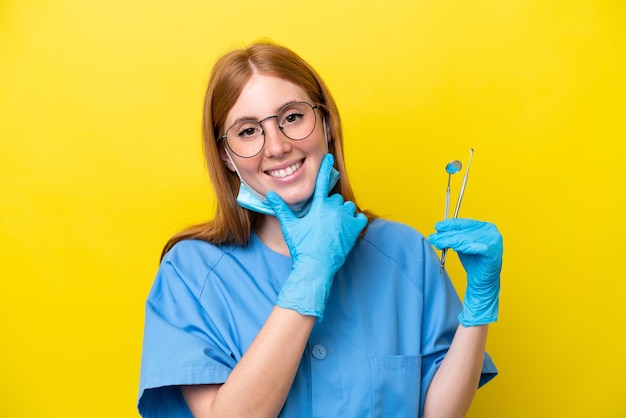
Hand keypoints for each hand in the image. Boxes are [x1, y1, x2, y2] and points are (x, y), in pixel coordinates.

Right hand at [266, 154, 367, 319]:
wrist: (315, 265)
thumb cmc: (301, 246)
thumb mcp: (289, 226)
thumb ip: (280, 208)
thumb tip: (270, 194)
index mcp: (318, 206)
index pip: (321, 181)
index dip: (325, 168)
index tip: (329, 157)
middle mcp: (333, 209)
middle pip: (335, 198)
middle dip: (330, 205)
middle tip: (323, 219)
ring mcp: (345, 219)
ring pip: (348, 207)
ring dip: (343, 212)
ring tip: (335, 224)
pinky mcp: (354, 229)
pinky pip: (360, 218)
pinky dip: (355, 221)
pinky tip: (348, 227)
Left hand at [428, 218, 502, 326]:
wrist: (482, 282)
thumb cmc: (473, 262)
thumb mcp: (461, 245)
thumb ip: (454, 237)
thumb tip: (438, 232)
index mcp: (484, 226)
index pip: (464, 222)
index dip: (449, 224)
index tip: (438, 227)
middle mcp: (490, 232)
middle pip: (464, 231)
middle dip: (447, 235)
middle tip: (434, 238)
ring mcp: (494, 242)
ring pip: (468, 239)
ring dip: (451, 241)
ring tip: (440, 244)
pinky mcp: (494, 253)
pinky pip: (479, 248)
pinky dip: (468, 247)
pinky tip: (458, 248)